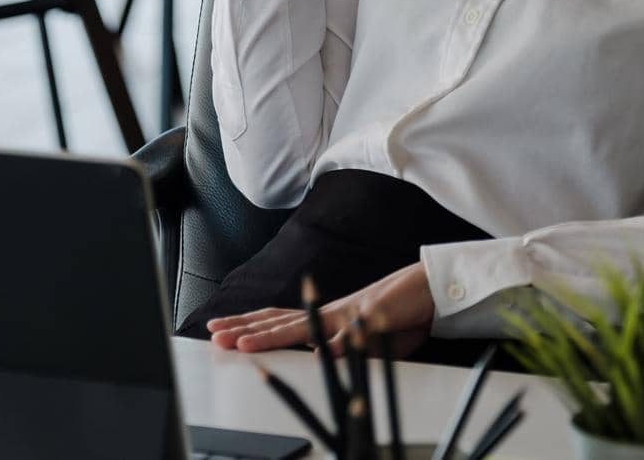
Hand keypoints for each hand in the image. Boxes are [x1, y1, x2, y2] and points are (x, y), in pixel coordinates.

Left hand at [204, 262, 435, 358]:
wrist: (429, 289)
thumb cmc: (396, 314)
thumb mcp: (361, 337)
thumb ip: (340, 345)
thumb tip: (319, 353)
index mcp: (324, 317)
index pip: (278, 321)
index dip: (248, 326)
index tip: (220, 331)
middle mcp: (330, 312)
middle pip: (279, 321)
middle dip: (245, 330)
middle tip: (214, 336)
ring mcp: (349, 313)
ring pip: (305, 325)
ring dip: (273, 336)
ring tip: (245, 345)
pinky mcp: (374, 316)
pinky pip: (352, 332)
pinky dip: (336, 343)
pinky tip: (318, 351)